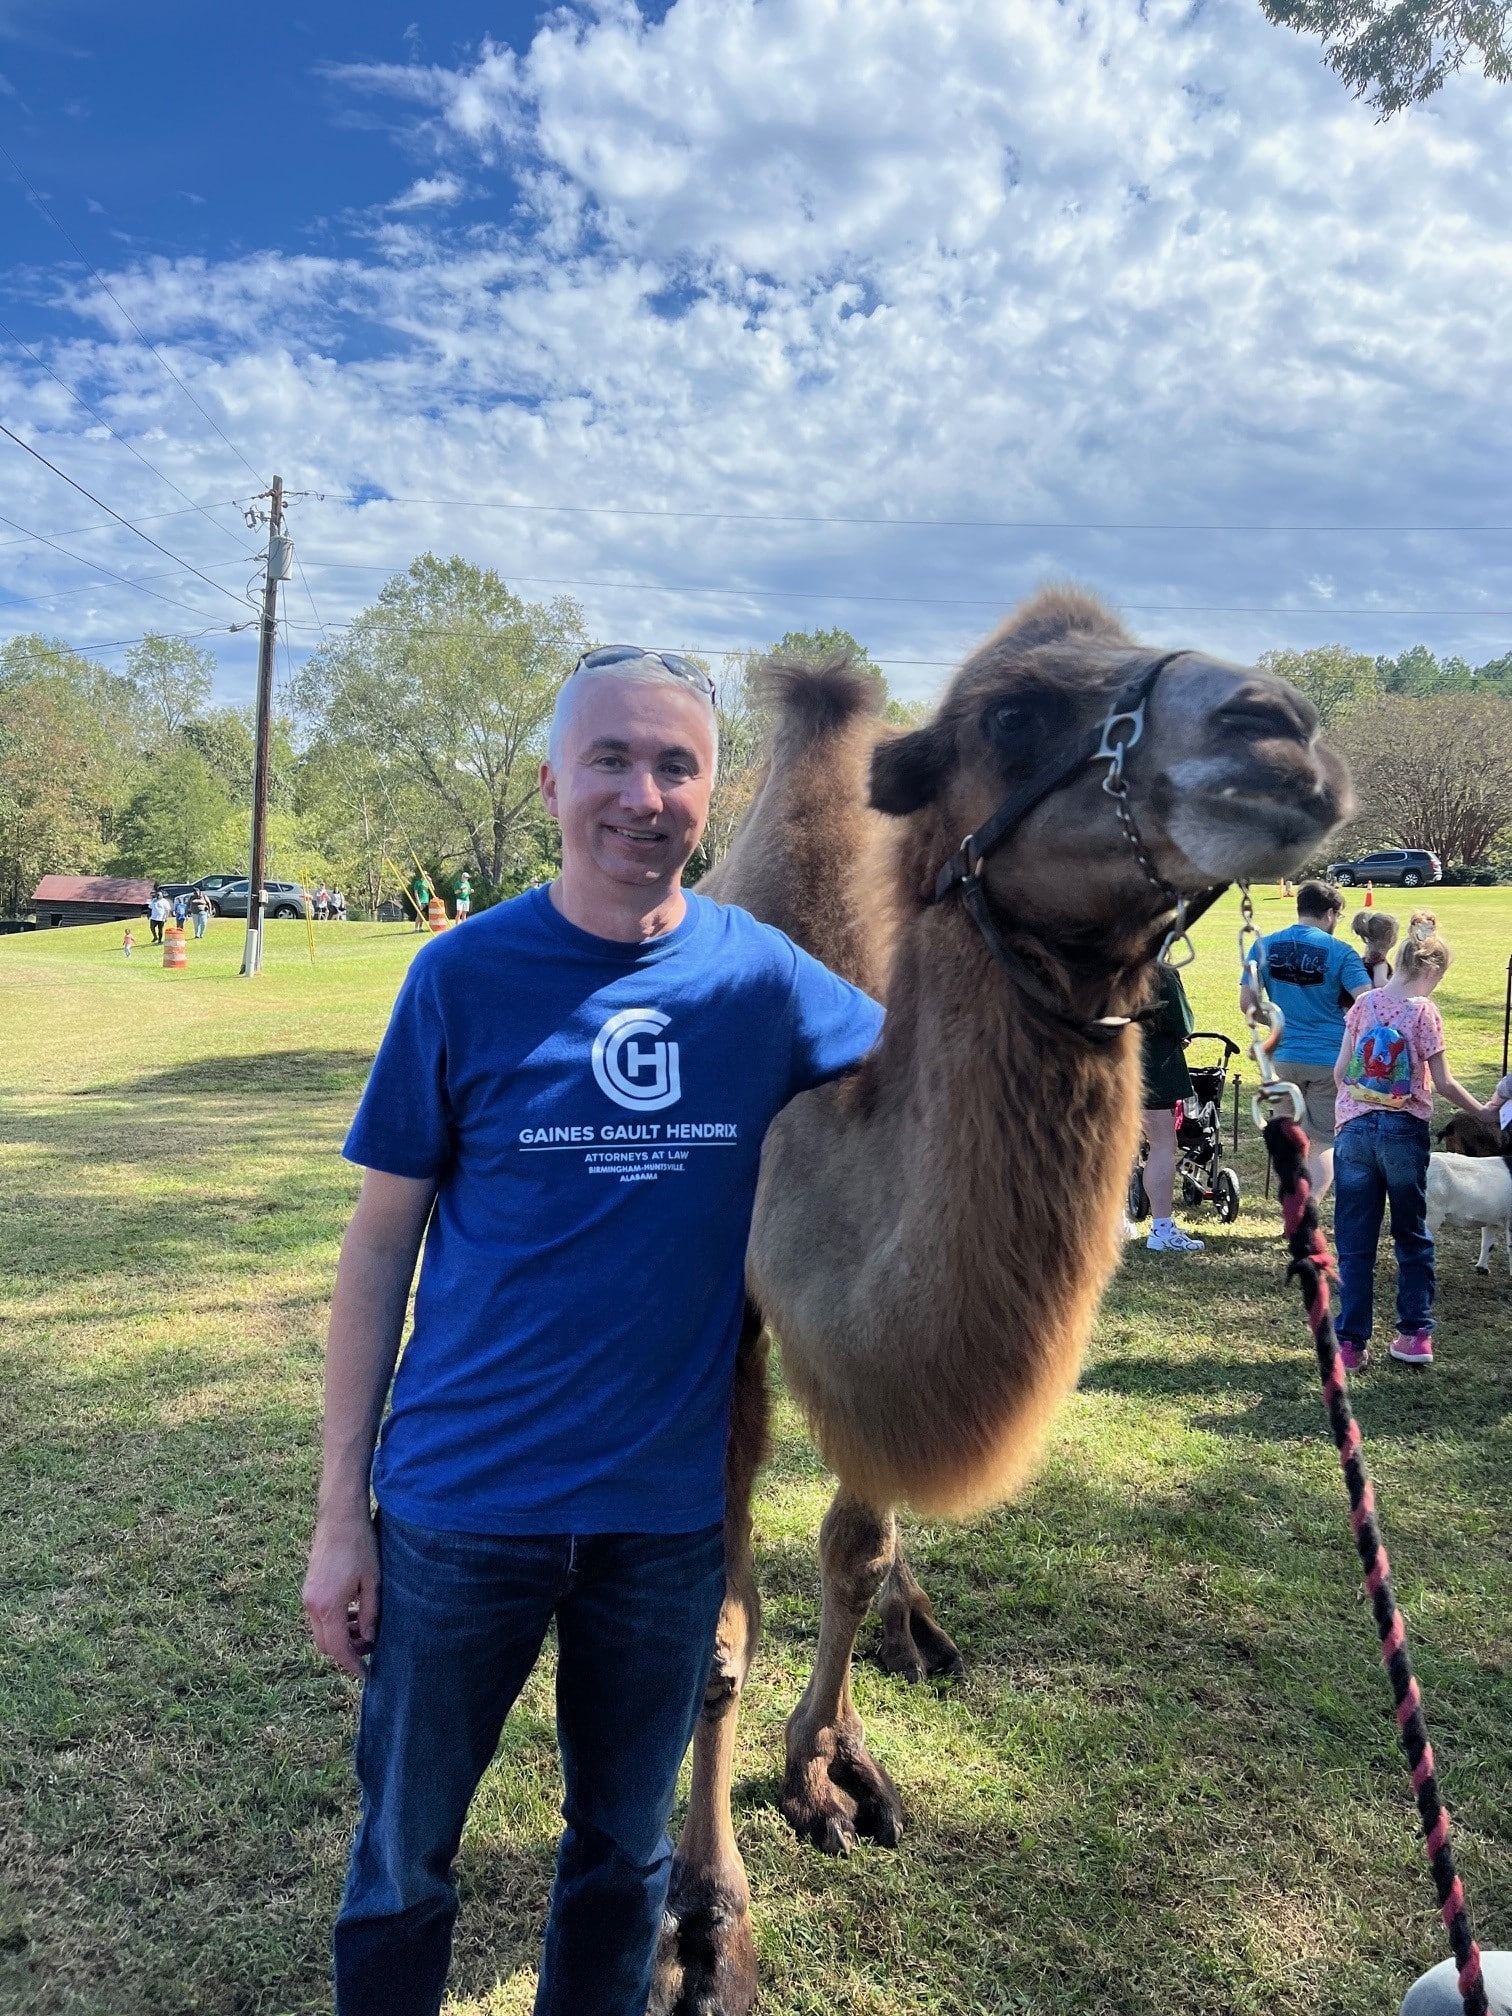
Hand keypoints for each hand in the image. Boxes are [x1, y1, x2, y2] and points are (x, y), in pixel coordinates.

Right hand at [303, 1508, 380, 1676]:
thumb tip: (368, 1640)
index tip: (365, 1673)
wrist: (340, 1517)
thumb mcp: (372, 1583)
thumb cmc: (360, 1546)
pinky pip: (319, 1616)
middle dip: (345, 1652)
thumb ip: (370, 1615)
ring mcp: (307, 1595)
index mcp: (328, 1606)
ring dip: (339, 1636)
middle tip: (367, 1650)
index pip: (337, 1648)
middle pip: (325, 1644)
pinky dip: (334, 1622)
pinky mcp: (309, 1586)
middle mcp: (312, 1604)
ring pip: (320, 1630)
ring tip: (364, 1630)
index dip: (351, 1663)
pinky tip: (353, 1613)